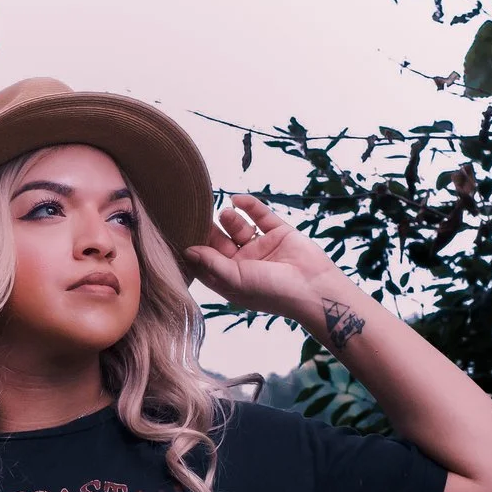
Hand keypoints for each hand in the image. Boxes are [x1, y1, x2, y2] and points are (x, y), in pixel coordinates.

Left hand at [181, 194, 358, 332]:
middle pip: (219, 242)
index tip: (177, 234)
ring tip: (223, 213)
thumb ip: (212, 264)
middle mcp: (244, 264)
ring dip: (228, 219)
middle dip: (208, 230)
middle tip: (195, 215)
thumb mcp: (236, 279)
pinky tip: (236, 199)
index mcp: (231, 279)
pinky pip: (261, 215)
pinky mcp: (278, 232)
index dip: (194, 250)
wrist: (314, 289)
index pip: (206, 262)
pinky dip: (249, 205)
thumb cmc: (273, 292)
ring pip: (238, 227)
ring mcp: (261, 247)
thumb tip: (188, 250)